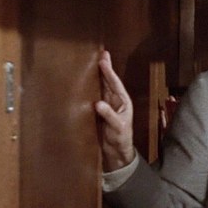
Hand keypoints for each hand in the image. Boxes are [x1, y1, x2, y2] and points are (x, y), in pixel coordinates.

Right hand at [94, 50, 135, 170]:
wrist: (117, 153)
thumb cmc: (121, 139)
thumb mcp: (117, 127)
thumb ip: (109, 115)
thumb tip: (98, 103)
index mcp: (123, 102)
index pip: (115, 84)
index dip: (109, 72)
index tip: (103, 60)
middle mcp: (115, 101)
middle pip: (109, 82)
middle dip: (105, 69)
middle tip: (101, 54)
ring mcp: (107, 106)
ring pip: (102, 88)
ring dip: (97, 77)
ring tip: (92, 64)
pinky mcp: (99, 113)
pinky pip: (94, 98)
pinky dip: (90, 90)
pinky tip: (84, 83)